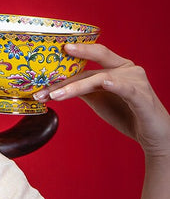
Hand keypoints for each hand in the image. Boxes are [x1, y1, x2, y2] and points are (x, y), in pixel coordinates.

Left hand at [34, 43, 169, 157]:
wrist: (152, 135)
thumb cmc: (127, 113)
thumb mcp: (100, 99)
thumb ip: (83, 88)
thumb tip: (58, 85)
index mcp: (117, 66)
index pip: (88, 63)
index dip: (66, 67)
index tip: (46, 67)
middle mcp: (127, 68)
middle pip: (94, 66)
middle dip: (69, 72)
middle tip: (48, 78)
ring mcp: (135, 81)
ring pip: (101, 79)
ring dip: (76, 87)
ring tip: (56, 95)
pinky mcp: (142, 96)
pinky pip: (125, 88)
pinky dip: (114, 84)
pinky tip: (104, 83)